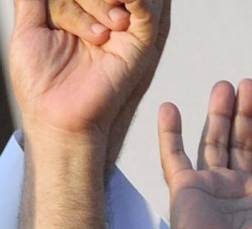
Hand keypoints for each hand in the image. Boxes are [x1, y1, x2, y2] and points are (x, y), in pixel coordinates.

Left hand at [10, 0, 162, 149]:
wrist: (56, 116)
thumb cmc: (42, 83)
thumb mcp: (27, 26)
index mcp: (78, 12)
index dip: (65, 1)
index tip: (55, 23)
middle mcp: (102, 19)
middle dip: (83, 1)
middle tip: (81, 38)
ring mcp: (122, 31)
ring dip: (102, 2)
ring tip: (96, 35)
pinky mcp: (139, 46)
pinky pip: (145, 12)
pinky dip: (136, 0)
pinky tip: (119, 5)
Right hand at [160, 79, 251, 228]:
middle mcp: (239, 191)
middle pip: (242, 142)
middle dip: (247, 114)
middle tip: (251, 85)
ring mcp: (211, 189)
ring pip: (213, 142)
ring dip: (218, 114)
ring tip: (226, 86)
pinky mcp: (185, 190)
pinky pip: (173, 155)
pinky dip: (169, 132)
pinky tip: (170, 106)